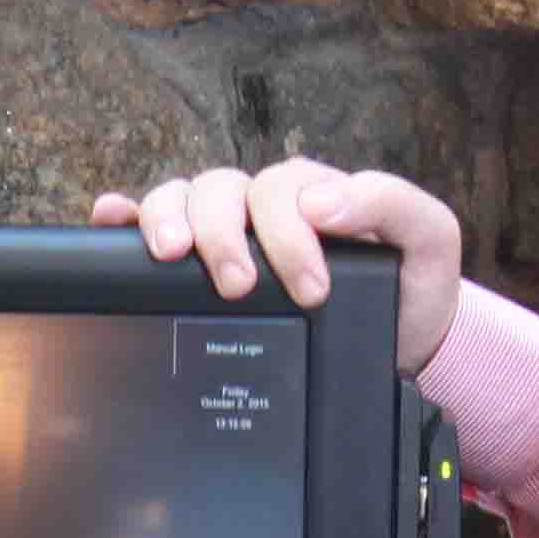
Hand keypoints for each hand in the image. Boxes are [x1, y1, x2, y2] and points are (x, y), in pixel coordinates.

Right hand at [92, 160, 465, 374]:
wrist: (400, 349)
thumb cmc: (411, 291)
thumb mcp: (429, 240)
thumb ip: (391, 205)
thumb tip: (323, 203)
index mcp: (312, 193)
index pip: (279, 188)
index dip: (287, 234)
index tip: (310, 287)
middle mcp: (264, 205)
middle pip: (220, 189)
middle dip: (223, 234)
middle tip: (239, 285)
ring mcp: (229, 231)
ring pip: (181, 198)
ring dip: (169, 220)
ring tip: (173, 257)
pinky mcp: (199, 263)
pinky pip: (147, 225)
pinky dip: (122, 218)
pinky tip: (109, 221)